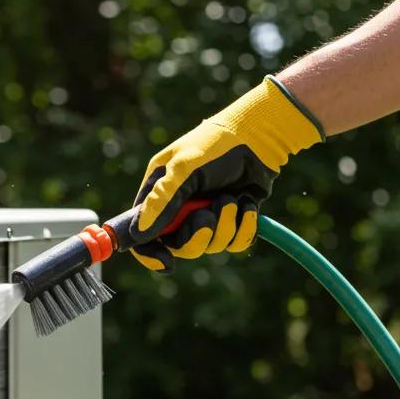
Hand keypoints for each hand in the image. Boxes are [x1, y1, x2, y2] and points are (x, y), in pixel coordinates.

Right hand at [129, 76, 323, 271]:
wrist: (260, 136)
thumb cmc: (216, 145)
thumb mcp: (183, 168)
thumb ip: (161, 201)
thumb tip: (139, 233)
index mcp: (158, 195)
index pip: (142, 235)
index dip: (150, 253)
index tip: (166, 262)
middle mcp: (179, 210)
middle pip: (178, 247)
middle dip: (197, 236)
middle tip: (207, 217)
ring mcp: (206, 216)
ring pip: (209, 246)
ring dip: (224, 226)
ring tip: (231, 199)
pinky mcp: (232, 220)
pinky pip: (234, 242)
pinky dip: (244, 226)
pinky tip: (247, 204)